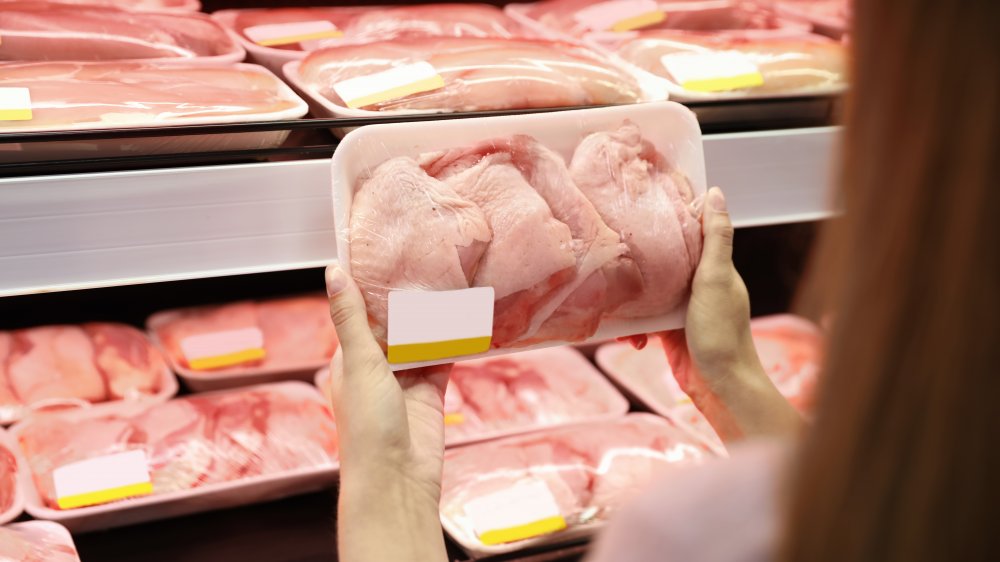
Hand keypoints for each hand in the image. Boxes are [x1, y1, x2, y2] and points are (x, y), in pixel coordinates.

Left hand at [325, 264, 449, 561]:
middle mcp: (376, 367)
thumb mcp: (358, 364)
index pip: (360, 314)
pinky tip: (466, 317)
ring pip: (421, 338)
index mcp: (349, 359)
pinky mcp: (432, 391)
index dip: (372, 287)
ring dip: (433, 317)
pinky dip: (454, 340)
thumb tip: (334, 272)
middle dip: (409, 299)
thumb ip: (352, 319)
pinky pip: (444, 357)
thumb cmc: (367, 427)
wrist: (397, 480)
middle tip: (430, 259)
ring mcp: (405, 379)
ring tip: (451, 280)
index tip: (388, 254)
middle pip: (394, 324)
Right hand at [628, 188, 800, 442]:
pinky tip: (628, 337)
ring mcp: (682, 308)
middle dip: (640, 260)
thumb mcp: (716, 278)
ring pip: (649, 292)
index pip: (692, 232)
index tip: (644, 203)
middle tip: (614, 249)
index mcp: (713, 267)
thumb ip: (715, 238)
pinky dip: (632, 328)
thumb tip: (714, 192)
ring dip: (631, 301)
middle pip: (665, 261)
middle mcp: (698, 284)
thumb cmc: (721, 332)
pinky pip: (643, 321)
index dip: (671, 217)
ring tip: (614, 303)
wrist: (719, 385)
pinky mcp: (668, 331)